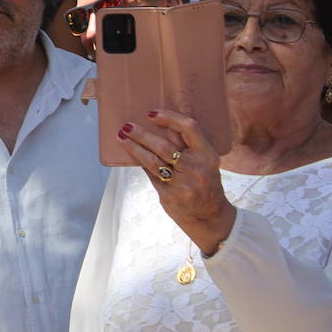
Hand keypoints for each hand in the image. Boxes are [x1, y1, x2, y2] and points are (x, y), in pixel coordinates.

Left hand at [117, 109, 233, 254]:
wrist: (210, 217)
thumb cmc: (206, 184)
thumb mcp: (205, 163)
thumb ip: (187, 148)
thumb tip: (156, 127)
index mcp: (207, 155)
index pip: (189, 128)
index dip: (169, 117)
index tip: (151, 114)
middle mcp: (196, 168)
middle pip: (163, 145)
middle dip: (142, 134)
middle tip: (127, 126)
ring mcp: (182, 184)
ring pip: (152, 160)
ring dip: (134, 147)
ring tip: (121, 137)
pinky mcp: (169, 196)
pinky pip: (150, 175)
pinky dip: (140, 164)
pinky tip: (131, 156)